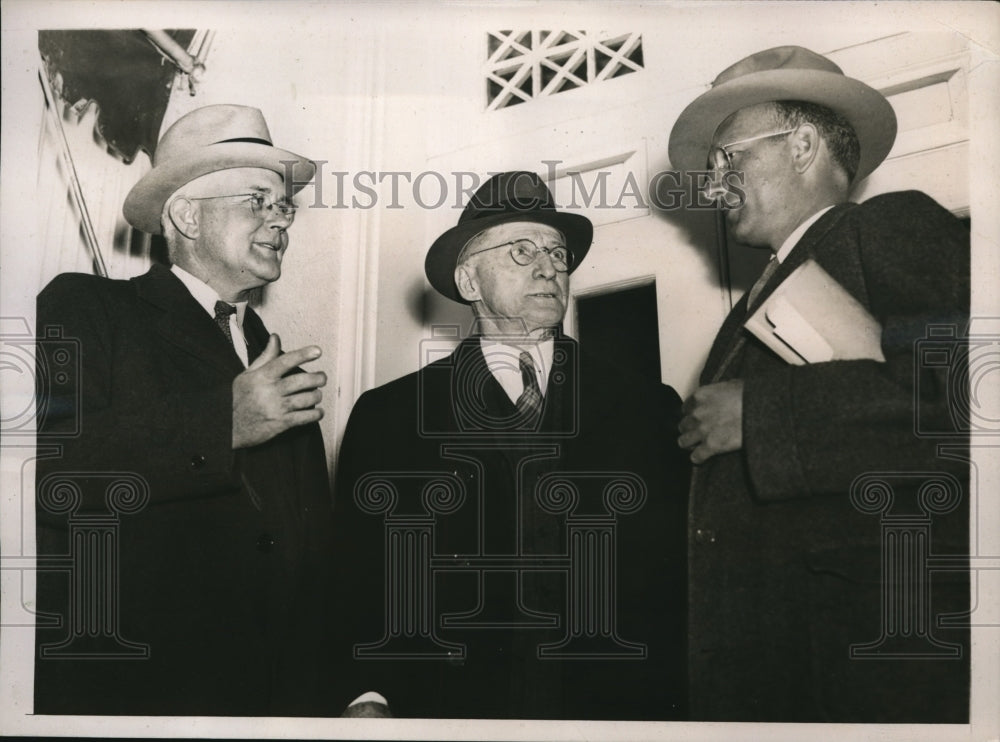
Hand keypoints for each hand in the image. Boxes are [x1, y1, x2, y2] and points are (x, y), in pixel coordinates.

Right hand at [232, 334, 326, 448]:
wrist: (227, 428)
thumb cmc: (238, 399)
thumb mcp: (247, 375)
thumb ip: (265, 357)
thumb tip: (275, 337)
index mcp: (261, 377)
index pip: (285, 361)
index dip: (303, 355)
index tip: (317, 351)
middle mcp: (270, 391)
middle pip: (301, 381)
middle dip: (318, 378)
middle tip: (322, 377)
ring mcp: (276, 408)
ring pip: (306, 399)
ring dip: (317, 395)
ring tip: (317, 393)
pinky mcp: (280, 424)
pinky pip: (304, 418)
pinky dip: (315, 414)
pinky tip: (317, 411)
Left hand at [678, 380, 743, 463]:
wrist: (762, 410)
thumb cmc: (751, 396)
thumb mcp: (732, 385)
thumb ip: (719, 391)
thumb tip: (720, 395)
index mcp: (700, 396)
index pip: (685, 408)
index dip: (692, 414)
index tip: (697, 418)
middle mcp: (697, 413)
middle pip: (683, 425)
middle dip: (690, 429)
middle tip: (699, 432)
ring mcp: (703, 430)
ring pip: (683, 442)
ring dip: (690, 444)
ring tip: (697, 446)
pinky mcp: (711, 446)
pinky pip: (695, 457)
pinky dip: (698, 458)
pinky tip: (702, 457)